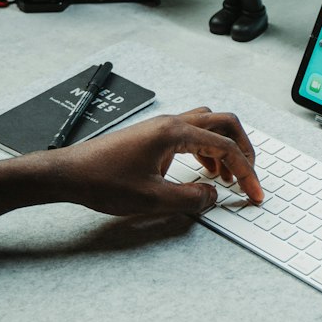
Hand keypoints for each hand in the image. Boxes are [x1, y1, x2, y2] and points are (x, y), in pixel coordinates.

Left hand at [52, 107, 262, 214]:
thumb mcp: (152, 199)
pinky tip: (201, 171)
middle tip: (249, 176)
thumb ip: (190, 199)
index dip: (246, 172)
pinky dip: (205, 150)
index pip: (225, 147)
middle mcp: (171, 122)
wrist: (68, 174)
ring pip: (208, 126)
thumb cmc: (103, 181)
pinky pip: (191, 134)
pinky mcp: (153, 135)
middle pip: (223, 123)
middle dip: (243, 149)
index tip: (254, 193)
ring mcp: (161, 126)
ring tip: (225, 178)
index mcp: (175, 133)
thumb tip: (213, 196)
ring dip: (224, 148)